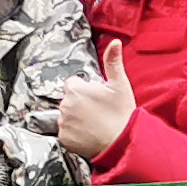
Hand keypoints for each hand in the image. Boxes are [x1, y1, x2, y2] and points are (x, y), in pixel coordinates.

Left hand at [57, 38, 134, 160]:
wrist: (123, 142)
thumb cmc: (122, 114)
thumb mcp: (120, 85)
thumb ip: (113, 62)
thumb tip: (115, 42)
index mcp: (75, 89)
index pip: (73, 84)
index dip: (84, 89)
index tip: (95, 97)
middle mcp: (65, 105)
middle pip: (69, 100)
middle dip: (80, 103)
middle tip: (98, 111)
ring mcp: (63, 122)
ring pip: (67, 116)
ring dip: (76, 118)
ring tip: (94, 124)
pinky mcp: (64, 138)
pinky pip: (66, 133)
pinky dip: (75, 134)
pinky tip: (89, 134)